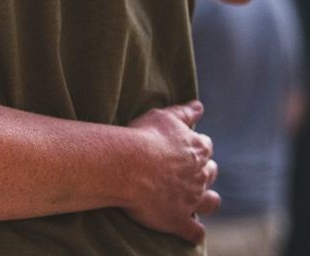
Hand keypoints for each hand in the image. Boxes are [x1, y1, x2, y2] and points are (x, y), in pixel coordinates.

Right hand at [122, 101, 218, 244]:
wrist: (128, 166)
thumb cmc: (143, 137)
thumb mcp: (164, 116)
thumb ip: (184, 112)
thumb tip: (199, 106)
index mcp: (198, 149)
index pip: (205, 147)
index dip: (196, 147)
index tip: (184, 148)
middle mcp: (200, 175)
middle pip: (210, 173)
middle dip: (203, 172)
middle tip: (187, 172)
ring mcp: (191, 199)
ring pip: (209, 202)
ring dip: (206, 201)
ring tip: (199, 201)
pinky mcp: (178, 219)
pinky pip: (193, 231)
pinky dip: (194, 232)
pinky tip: (192, 231)